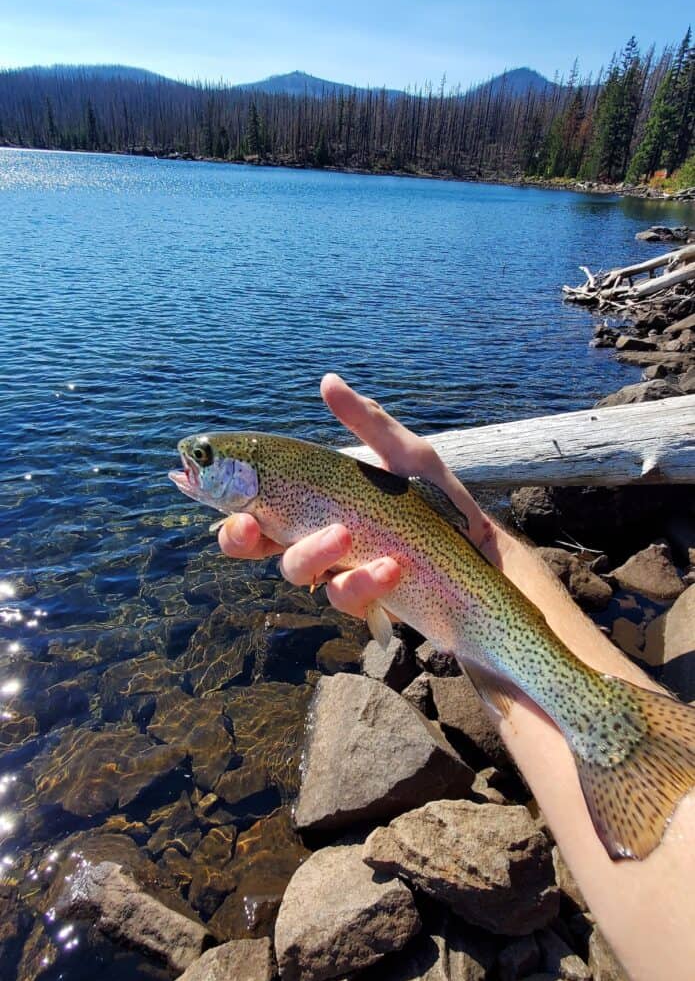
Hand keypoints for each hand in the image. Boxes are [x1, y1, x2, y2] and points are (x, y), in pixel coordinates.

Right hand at [218, 373, 493, 618]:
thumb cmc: (441, 503)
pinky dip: (362, 582)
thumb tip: (327, 381)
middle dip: (239, 537)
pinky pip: (343, 596)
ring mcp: (338, 571)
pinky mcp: (364, 600)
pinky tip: (390, 567)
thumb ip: (367, 423)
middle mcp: (318, 537)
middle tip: (248, 527)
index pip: (258, 498)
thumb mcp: (408, 456)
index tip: (189, 479)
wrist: (484, 556)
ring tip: (347, 536)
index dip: (222, 493)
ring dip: (313, 553)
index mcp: (317, 500)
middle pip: (256, 543)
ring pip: (296, 570)